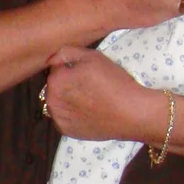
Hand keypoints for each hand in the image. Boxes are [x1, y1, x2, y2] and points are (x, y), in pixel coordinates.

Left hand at [42, 46, 162, 142]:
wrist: (131, 113)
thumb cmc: (114, 82)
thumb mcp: (93, 57)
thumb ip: (68, 52)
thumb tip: (52, 59)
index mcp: (56, 80)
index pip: (56, 68)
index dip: (71, 68)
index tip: (85, 72)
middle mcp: (51, 100)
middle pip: (54, 86)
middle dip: (66, 84)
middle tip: (88, 86)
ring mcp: (58, 118)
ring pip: (57, 102)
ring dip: (66, 99)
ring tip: (88, 100)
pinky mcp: (66, 131)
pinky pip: (63, 118)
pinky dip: (70, 114)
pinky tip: (87, 112)